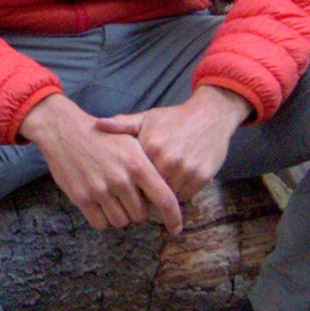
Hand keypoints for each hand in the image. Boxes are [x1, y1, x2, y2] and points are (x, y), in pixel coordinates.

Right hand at [19, 95, 184, 232]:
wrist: (65, 130)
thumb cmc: (103, 138)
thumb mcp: (131, 142)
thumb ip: (149, 166)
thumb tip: (167, 192)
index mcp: (138, 164)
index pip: (165, 199)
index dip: (173, 218)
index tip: (176, 229)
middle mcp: (121, 179)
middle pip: (141, 215)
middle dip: (137, 210)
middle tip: (128, 197)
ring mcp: (100, 190)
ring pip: (120, 222)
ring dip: (119, 216)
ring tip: (113, 199)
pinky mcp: (82, 198)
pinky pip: (100, 223)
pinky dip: (102, 219)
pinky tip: (100, 204)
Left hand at [94, 86, 250, 203]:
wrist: (211, 115)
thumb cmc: (174, 118)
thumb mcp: (147, 118)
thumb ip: (122, 125)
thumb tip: (97, 124)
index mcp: (150, 146)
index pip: (133, 177)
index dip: (131, 182)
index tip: (131, 182)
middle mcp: (167, 160)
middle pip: (150, 190)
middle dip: (146, 191)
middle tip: (146, 188)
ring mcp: (186, 169)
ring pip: (168, 195)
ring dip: (164, 193)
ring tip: (162, 184)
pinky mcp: (201, 176)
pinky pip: (185, 195)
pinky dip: (181, 192)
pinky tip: (178, 181)